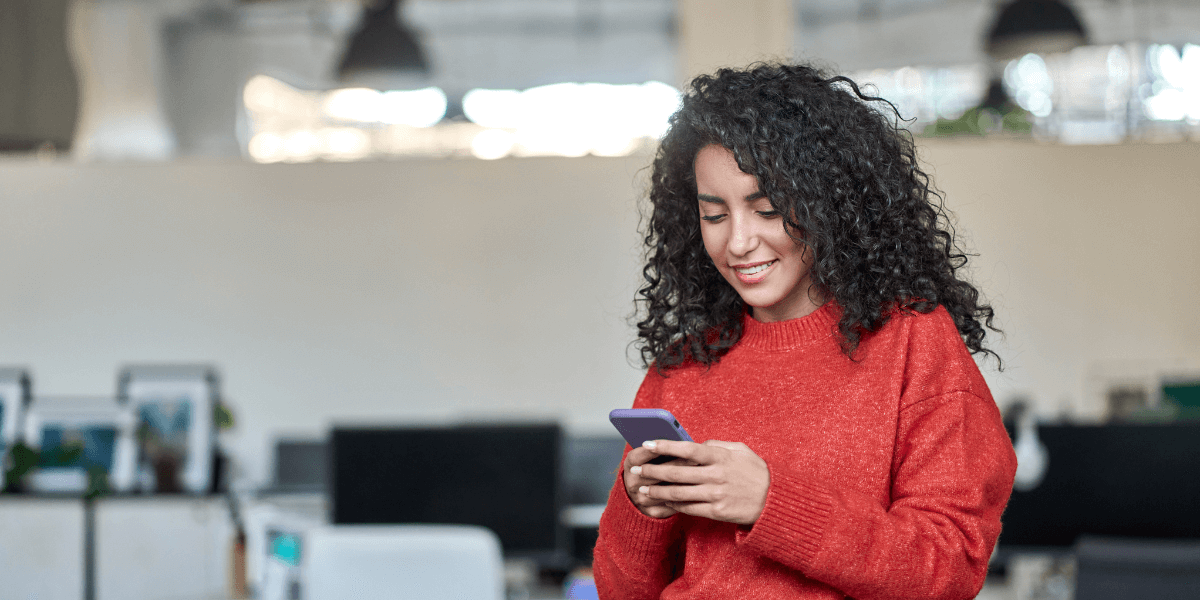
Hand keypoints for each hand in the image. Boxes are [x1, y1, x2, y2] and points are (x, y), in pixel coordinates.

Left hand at [633, 439, 769, 525]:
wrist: (774, 500)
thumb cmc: (755, 472)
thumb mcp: (741, 450)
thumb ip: (717, 445)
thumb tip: (697, 443)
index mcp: (720, 457)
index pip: (687, 449)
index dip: (665, 445)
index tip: (647, 444)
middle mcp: (715, 475)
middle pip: (676, 472)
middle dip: (652, 471)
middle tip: (636, 470)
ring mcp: (715, 495)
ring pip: (678, 493)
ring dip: (657, 491)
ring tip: (643, 490)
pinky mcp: (716, 512)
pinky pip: (689, 508)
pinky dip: (673, 505)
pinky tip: (663, 502)